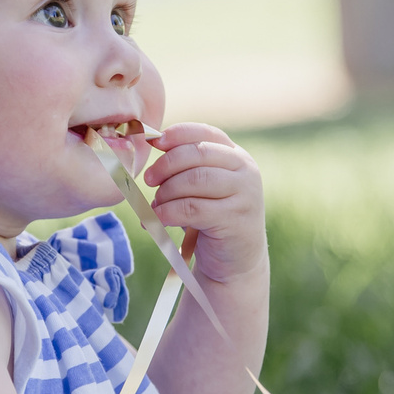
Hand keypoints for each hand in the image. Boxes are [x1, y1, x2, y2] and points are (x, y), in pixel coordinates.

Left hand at [144, 122, 265, 286]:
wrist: (236, 261)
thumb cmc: (211, 219)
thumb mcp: (202, 188)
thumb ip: (186, 167)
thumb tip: (152, 141)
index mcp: (236, 156)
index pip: (206, 132)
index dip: (178, 134)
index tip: (154, 141)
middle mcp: (245, 170)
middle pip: (198, 154)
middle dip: (167, 164)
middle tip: (148, 179)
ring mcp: (245, 194)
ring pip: (195, 180)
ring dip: (167, 191)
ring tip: (155, 205)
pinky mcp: (236, 219)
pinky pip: (193, 208)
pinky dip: (168, 212)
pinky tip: (156, 220)